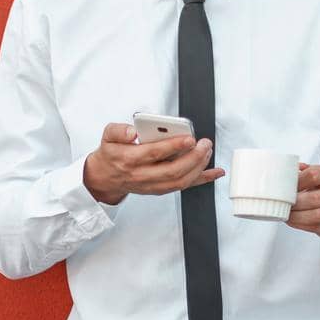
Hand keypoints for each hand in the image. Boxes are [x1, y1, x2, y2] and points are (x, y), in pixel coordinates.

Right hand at [83, 123, 222, 205]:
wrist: (104, 178)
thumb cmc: (111, 155)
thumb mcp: (107, 137)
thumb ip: (118, 130)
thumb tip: (132, 130)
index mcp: (129, 159)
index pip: (154, 153)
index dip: (174, 146)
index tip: (189, 138)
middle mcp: (142, 175)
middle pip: (172, 170)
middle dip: (193, 157)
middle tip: (204, 144)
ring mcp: (153, 185)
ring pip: (181, 181)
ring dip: (199, 167)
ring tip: (207, 151)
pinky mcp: (161, 189)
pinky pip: (184, 186)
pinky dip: (202, 179)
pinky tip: (215, 172)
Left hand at [287, 164, 319, 238]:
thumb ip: (304, 172)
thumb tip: (286, 171)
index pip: (313, 175)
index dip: (296, 182)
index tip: (285, 186)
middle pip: (313, 198)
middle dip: (294, 202)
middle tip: (282, 203)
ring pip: (314, 216)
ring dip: (295, 216)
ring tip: (285, 213)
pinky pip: (314, 227)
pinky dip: (299, 224)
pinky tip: (292, 220)